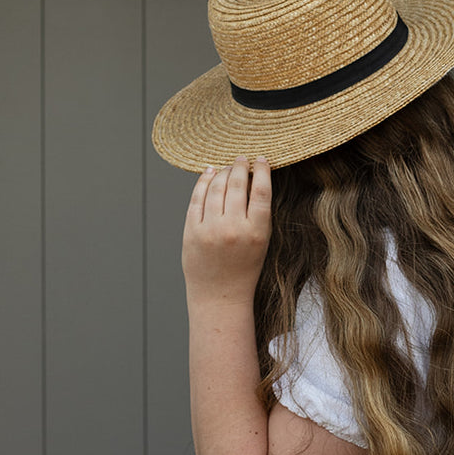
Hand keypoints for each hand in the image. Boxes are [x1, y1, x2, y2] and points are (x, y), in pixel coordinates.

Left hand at [182, 155, 272, 302]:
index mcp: (256, 233)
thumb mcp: (261, 243)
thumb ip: (258, 215)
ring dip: (223, 172)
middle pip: (237, 185)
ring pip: (216, 188)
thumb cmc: (244, 270)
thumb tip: (251, 179)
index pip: (261, 191)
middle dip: (240, 166)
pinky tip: (209, 174)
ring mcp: (210, 230)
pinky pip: (197, 198)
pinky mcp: (191, 232)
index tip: (261, 159)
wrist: (219, 296)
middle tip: (242, 158)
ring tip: (227, 167)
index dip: (262, 170)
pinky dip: (203, 182)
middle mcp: (233, 229)